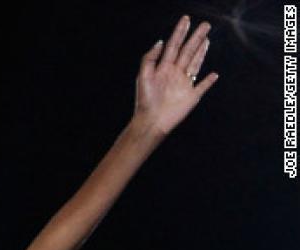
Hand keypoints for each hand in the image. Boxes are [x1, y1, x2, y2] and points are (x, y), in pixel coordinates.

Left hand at [134, 16, 216, 136]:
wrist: (151, 121)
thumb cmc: (145, 100)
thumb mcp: (142, 76)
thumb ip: (150, 58)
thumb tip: (161, 42)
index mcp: (163, 68)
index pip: (174, 45)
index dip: (180, 32)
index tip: (186, 20)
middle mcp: (175, 73)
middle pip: (188, 51)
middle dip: (196, 37)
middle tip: (205, 25)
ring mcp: (184, 84)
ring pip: (195, 63)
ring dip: (201, 52)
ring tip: (206, 39)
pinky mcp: (191, 96)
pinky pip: (203, 86)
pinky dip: (209, 81)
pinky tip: (214, 74)